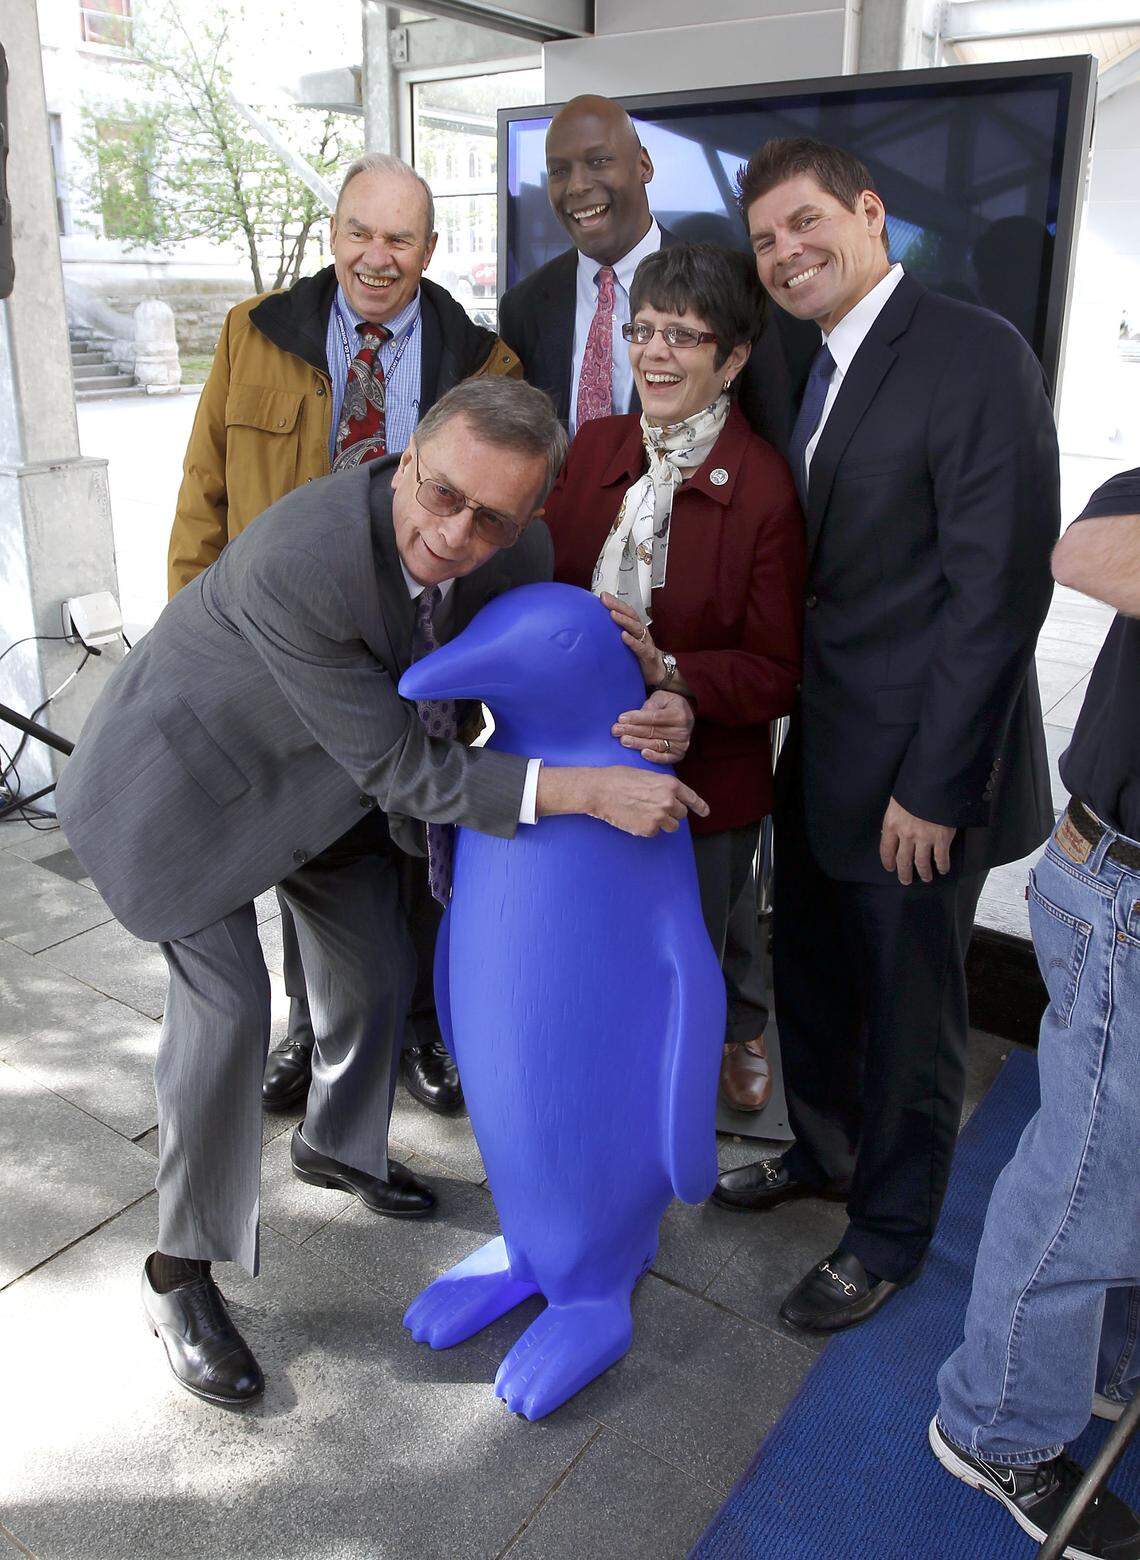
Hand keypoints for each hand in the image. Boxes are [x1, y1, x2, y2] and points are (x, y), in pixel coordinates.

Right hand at [589, 767, 709, 835]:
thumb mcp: (647, 775)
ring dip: (662, 822)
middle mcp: (669, 801)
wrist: (599, 790)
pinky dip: (647, 828)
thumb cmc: (618, 778)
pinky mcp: (648, 830)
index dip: (700, 806)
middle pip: (681, 814)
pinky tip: (634, 818)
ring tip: (643, 812)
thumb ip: (662, 787)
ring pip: (672, 826)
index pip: (692, 798)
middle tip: (653, 807)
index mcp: (670, 784)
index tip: (705, 812)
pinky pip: (655, 832)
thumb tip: (669, 797)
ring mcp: (660, 817)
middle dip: (671, 812)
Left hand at [599, 591, 664, 686]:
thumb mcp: (628, 642)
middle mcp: (641, 631)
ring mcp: (645, 642)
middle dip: (618, 606)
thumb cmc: (640, 655)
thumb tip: (598, 626)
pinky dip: (632, 641)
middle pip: (631, 615)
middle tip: (605, 600)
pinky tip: (624, 636)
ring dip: (624, 620)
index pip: (626, 611)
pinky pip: (640, 647)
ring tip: (613, 614)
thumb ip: (617, 633)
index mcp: (636, 627)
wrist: (658, 671)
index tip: (602, 596)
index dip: (616, 602)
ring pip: (636, 628)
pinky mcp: (647, 655)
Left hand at [612, 690, 693, 764]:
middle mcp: (682, 730)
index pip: (654, 717)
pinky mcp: (678, 754)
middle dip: (632, 730)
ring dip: (637, 743)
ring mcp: (681, 744)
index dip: (637, 718)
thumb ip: (649, 706)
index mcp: (678, 714)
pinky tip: (643, 754)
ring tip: (623, 740)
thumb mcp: (660, 698)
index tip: (621, 718)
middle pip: (653, 731)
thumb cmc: (668, 705)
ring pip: (656, 744)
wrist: (683, 714)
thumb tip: (631, 718)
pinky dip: (654, 757)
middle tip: (616, 730)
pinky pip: (665, 758)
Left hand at [879, 796, 956, 884]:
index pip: (886, 849)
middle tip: (906, 880)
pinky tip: (942, 869)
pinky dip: (942, 866)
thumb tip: (893, 833)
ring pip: (921, 863)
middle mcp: (906, 834)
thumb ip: (896, 818)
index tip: (890, 868)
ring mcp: (924, 838)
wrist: (936, 782)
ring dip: (924, 873)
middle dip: (904, 873)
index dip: (888, 861)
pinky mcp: (941, 839)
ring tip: (926, 878)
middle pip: (903, 861)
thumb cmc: (915, 788)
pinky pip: (940, 858)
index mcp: (892, 824)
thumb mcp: (898, 802)